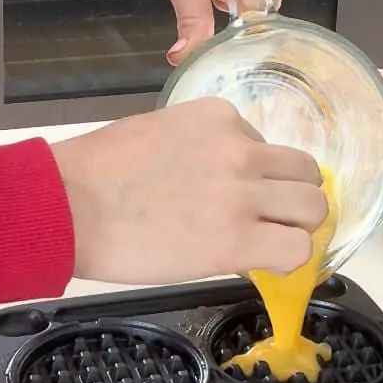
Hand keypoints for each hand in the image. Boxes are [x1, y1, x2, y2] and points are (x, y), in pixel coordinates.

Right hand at [51, 100, 326, 283]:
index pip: (266, 146)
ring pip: (314, 208)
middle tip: (267, 221)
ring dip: (296, 228)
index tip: (234, 196)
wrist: (68, 205)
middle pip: (305, 173)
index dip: (256, 177)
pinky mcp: (238, 240)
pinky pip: (297, 251)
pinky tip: (261, 265)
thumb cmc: (93, 173)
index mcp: (218, 117)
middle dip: (290, 199)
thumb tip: (215, 180)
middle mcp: (240, 149)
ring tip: (268, 244)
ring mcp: (244, 194)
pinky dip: (287, 261)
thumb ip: (198, 149)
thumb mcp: (157, 135)